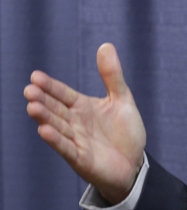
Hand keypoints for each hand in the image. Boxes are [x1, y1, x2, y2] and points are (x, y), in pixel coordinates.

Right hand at [24, 43, 145, 204]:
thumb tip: (106, 45)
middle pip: (56, 109)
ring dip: (45, 118)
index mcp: (82, 107)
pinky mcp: (81, 159)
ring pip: (57, 127)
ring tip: (32, 106)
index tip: (35, 76)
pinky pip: (66, 148)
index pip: (63, 94)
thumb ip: (112, 75)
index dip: (51, 86)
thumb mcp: (122, 99)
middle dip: (43, 100)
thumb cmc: (125, 133)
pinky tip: (44, 131)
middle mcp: (75, 123)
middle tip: (29, 90)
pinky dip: (56, 140)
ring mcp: (76, 141)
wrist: (134, 164)